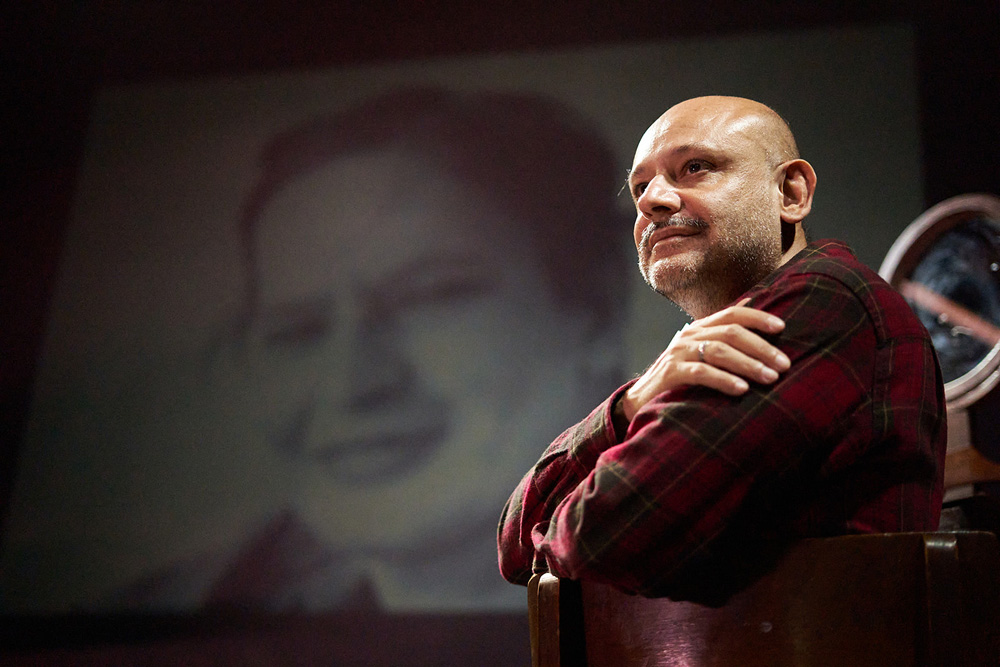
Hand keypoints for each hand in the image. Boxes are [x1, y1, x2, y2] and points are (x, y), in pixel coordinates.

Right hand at [621, 299, 789, 419]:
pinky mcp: (669, 373)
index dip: (758, 318)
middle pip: (730, 332)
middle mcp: (688, 336)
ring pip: (718, 350)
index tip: (782, 328)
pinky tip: (742, 389)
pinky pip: (701, 372)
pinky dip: (724, 379)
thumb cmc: (678, 379)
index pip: (732, 314)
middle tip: (784, 364)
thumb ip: (722, 333)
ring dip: (748, 364)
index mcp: (699, 328)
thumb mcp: (700, 352)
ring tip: (770, 378)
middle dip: (761, 347)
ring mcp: (677, 353)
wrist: (640, 401)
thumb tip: (750, 304)